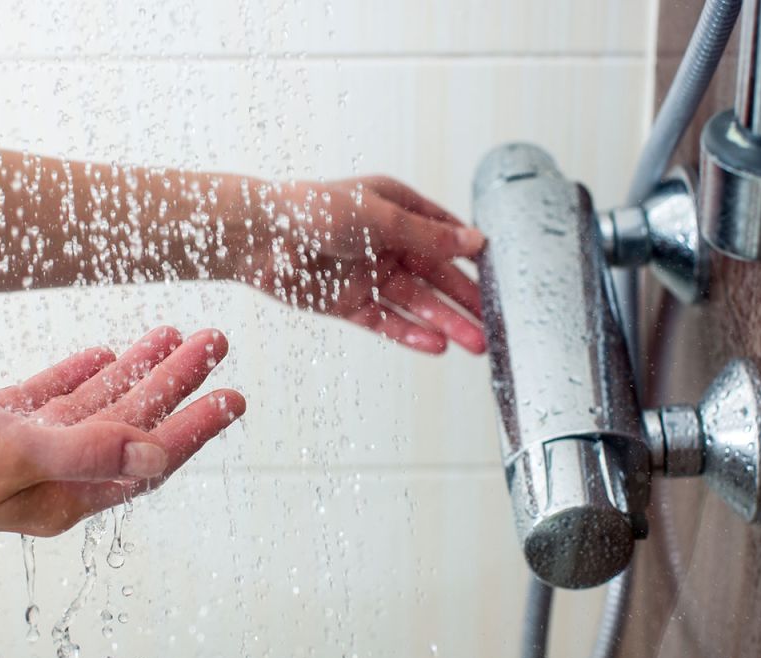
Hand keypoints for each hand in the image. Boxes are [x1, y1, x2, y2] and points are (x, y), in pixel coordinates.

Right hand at [0, 327, 242, 578]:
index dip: (197, 425)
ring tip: (176, 332)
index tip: (236, 394)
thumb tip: (158, 455)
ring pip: (98, 404)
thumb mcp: (12, 453)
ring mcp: (22, 448)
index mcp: (66, 494)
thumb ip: (88, 450)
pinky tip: (109, 351)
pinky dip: (82, 373)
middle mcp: (52, 474)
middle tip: (216, 340)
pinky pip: (53, 395)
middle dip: (177, 382)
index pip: (150, 457)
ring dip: (138, 369)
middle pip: (133, 422)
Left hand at [228, 176, 486, 354]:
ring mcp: (368, 274)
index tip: (502, 279)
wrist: (258, 237)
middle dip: (465, 301)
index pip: (446, 234)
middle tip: (495, 326)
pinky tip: (437, 346)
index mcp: (398, 208)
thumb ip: (428, 235)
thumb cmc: (314, 210)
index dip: (472, 256)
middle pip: (436, 276)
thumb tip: (475, 242)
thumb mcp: (380, 218)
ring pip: (416, 304)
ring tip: (476, 345)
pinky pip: (387, 321)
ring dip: (446, 323)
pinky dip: (411, 334)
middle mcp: (387, 242)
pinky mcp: (348, 303)